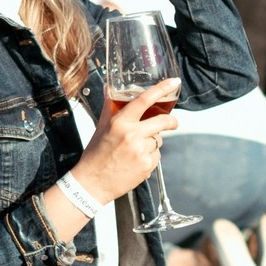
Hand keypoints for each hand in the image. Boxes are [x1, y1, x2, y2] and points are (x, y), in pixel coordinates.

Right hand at [71, 78, 179, 201]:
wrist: (92, 183)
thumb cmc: (96, 154)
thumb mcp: (101, 127)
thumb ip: (111, 108)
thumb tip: (111, 88)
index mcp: (120, 122)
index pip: (144, 100)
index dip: (161, 89)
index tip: (174, 82)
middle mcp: (132, 135)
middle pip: (163, 121)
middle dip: (171, 121)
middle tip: (173, 123)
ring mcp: (141, 151)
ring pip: (159, 140)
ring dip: (153, 142)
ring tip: (135, 150)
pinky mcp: (147, 165)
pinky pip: (157, 155)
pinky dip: (151, 156)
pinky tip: (136, 161)